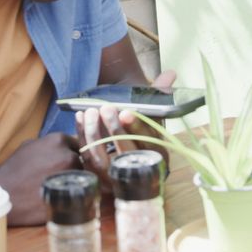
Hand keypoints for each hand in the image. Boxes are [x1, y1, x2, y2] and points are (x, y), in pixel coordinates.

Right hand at [0, 132, 81, 225]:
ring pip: (82, 176)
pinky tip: (61, 195)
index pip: (77, 143)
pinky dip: (73, 193)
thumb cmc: (14, 169)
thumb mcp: (29, 146)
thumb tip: (62, 145)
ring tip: (59, 185)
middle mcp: (68, 155)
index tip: (65, 160)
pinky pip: (79, 191)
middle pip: (81, 160)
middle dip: (74, 166)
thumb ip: (48, 143)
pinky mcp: (70, 192)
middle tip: (61, 175)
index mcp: (59, 140)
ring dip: (75, 180)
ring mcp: (71, 175)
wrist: (4, 192)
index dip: (72, 152)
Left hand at [76, 70, 176, 191]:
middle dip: (114, 129)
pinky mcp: (96, 177)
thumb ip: (159, 96)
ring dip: (94, 133)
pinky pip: (86, 160)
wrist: (127, 157)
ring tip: (91, 111)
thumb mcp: (152, 117)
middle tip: (106, 107)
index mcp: (157, 156)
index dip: (137, 128)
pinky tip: (81, 118)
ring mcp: (115, 178)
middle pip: (125, 153)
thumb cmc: (140, 132)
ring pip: (102, 159)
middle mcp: (138, 170)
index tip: (126, 112)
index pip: (149, 143)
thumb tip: (170, 73)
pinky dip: (82, 138)